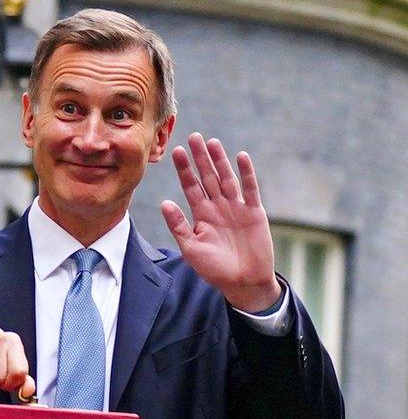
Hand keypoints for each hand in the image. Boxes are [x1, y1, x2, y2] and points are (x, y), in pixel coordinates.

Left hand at [161, 133, 280, 311]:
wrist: (242, 282)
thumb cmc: (214, 268)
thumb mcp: (191, 248)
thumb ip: (178, 225)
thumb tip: (164, 203)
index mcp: (201, 214)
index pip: (190, 186)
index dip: (183, 169)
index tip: (175, 152)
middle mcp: (217, 207)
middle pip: (207, 177)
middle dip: (199, 158)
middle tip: (192, 136)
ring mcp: (236, 208)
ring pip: (226, 178)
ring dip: (219, 161)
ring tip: (212, 142)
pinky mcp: (254, 212)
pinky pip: (249, 189)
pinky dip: (246, 173)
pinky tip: (240, 157)